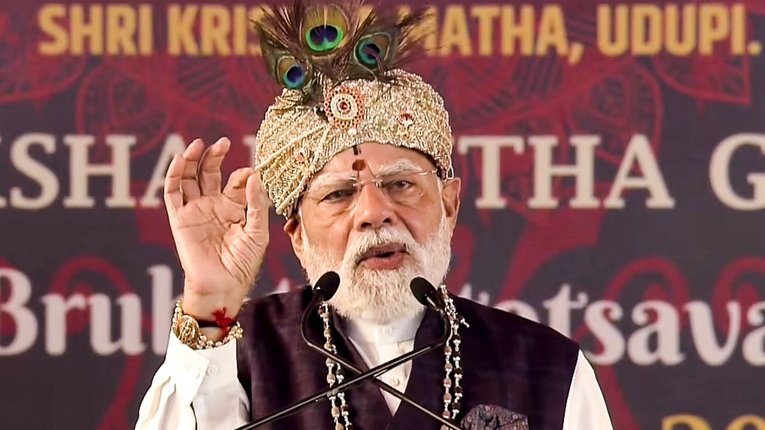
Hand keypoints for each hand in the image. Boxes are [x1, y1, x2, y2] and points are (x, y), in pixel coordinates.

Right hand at [164, 137, 269, 323]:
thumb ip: (256, 204)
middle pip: (210, 173)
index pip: (236, 183)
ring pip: (190, 178)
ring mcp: (196, 210)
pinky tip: (181, 159)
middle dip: (215, 157)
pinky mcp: (180, 218)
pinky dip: (174, 175)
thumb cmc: (242, 263)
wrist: (222, 286)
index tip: (250, 173)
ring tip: (199, 144)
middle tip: (223, 142)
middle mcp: (213, 206)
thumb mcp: (257, 232)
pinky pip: (172, 193)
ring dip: (193, 160)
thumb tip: (253, 175)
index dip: (242, 176)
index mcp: (234, 208)